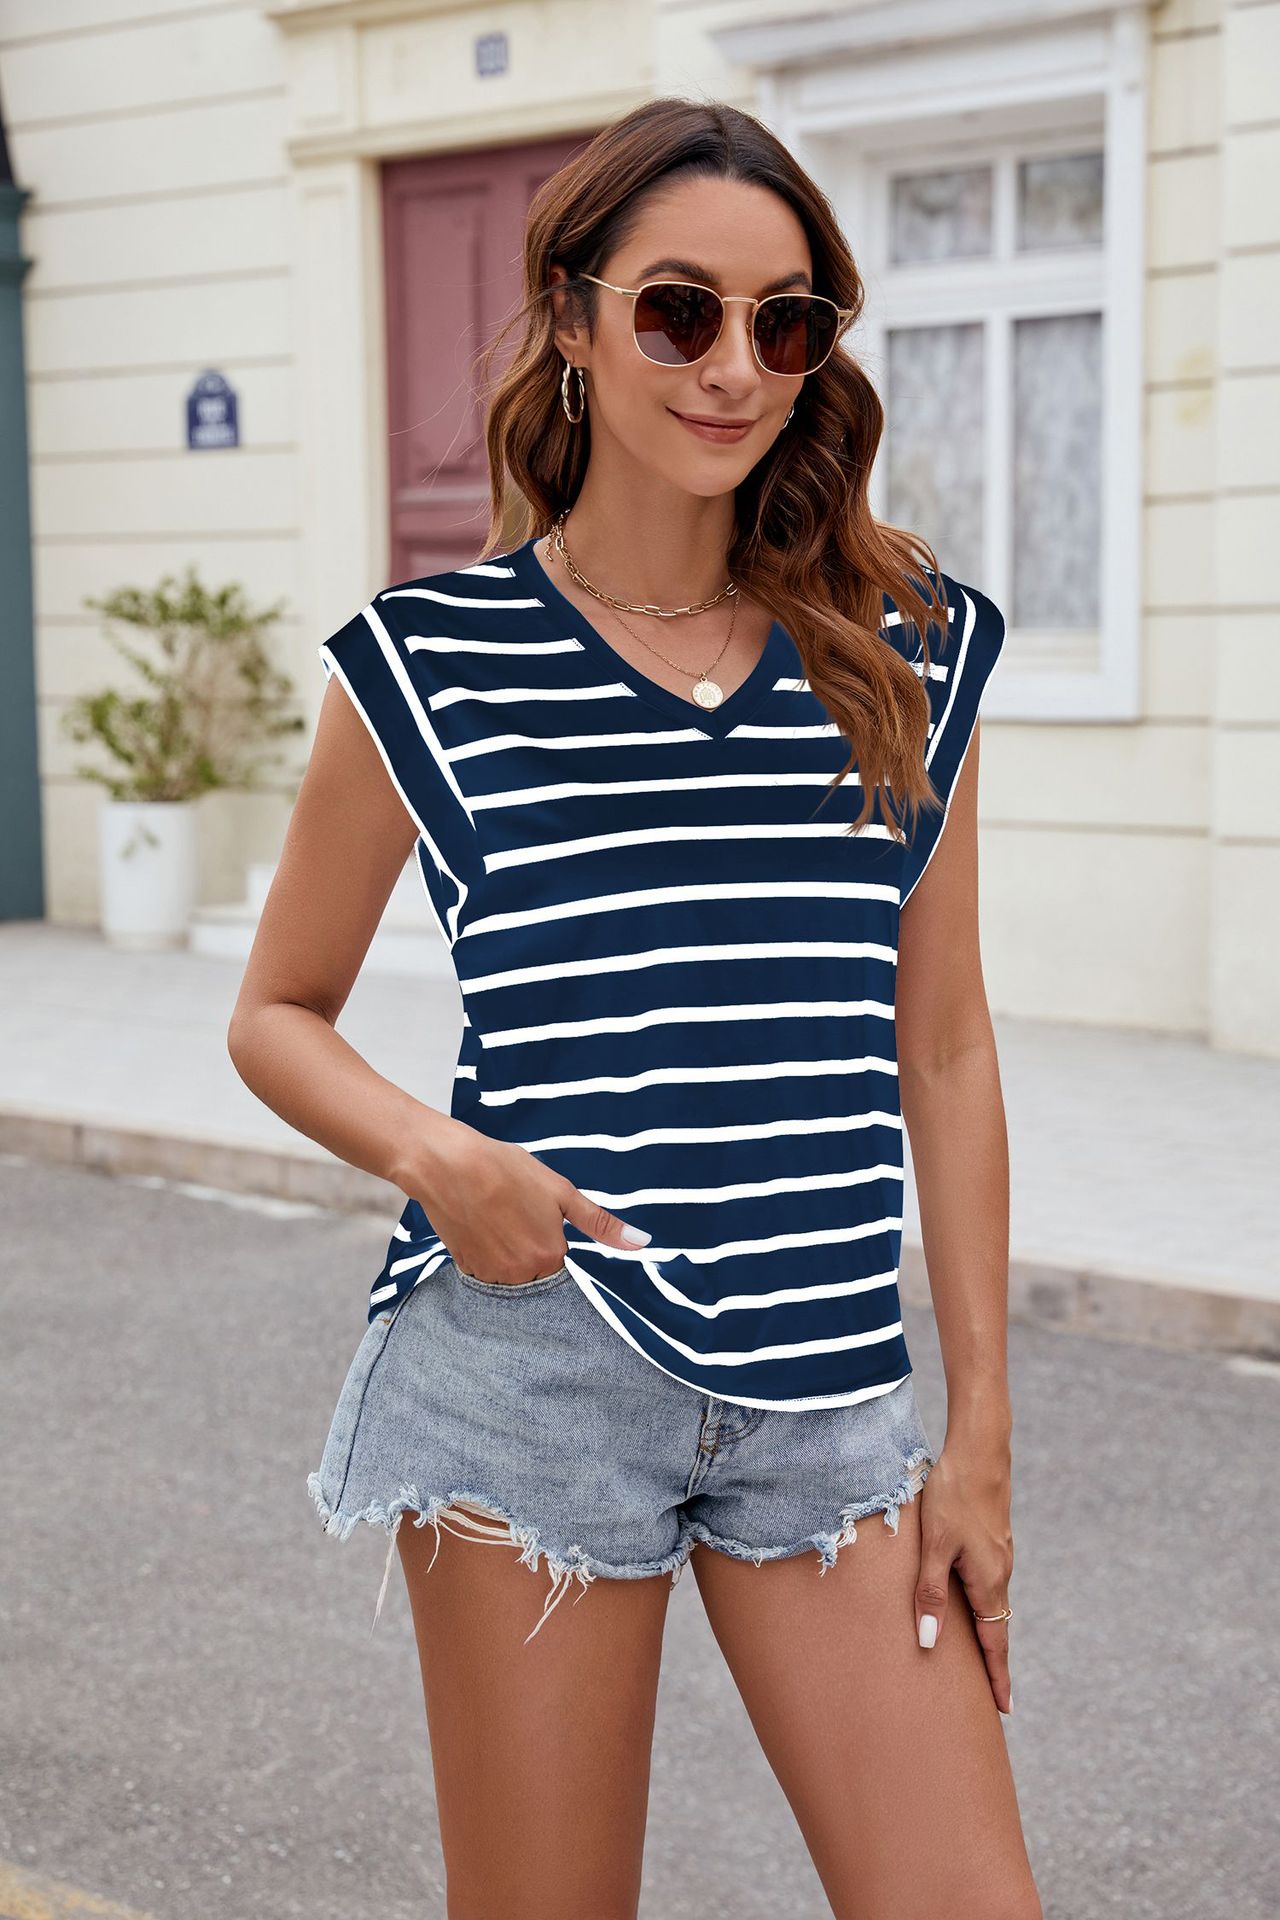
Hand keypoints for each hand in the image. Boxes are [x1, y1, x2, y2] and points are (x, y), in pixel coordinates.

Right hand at [401, 1116, 650, 1283]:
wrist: (448, 1164)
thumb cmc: (505, 1171)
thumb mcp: (561, 1192)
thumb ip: (600, 1223)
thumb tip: (641, 1243)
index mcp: (548, 1257)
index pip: (560, 1264)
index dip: (550, 1239)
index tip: (535, 1219)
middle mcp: (520, 1275)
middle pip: (535, 1273)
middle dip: (530, 1249)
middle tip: (514, 1215)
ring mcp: (489, 1275)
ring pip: (509, 1274)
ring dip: (508, 1254)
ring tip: (497, 1218)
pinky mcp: (465, 1268)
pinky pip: (484, 1271)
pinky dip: (486, 1254)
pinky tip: (481, 1225)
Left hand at [912, 1434, 1014, 1715]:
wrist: (980, 1450)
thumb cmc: (952, 1495)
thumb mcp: (934, 1545)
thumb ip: (929, 1593)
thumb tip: (929, 1642)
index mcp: (988, 1582)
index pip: (994, 1643)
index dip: (996, 1677)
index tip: (1003, 1711)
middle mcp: (999, 1573)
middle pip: (996, 1628)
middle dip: (993, 1663)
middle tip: (992, 1699)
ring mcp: (998, 1556)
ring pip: (992, 1605)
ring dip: (987, 1633)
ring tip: (978, 1660)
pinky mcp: (991, 1540)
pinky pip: (987, 1584)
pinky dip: (982, 1607)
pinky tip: (968, 1606)